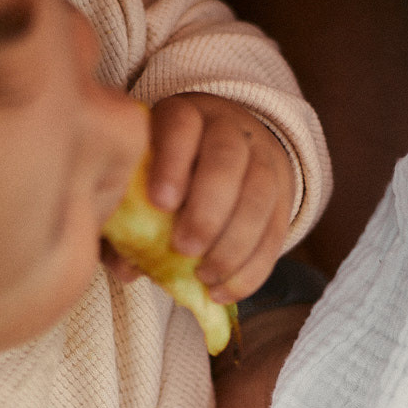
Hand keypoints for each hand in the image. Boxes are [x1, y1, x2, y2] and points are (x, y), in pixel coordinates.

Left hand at [145, 92, 296, 302]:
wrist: (231, 153)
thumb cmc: (168, 173)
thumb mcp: (144, 176)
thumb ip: (126, 217)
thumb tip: (125, 267)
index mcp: (184, 116)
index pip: (181, 126)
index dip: (172, 163)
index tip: (160, 202)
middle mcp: (228, 130)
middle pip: (227, 160)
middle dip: (207, 209)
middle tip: (184, 248)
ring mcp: (261, 160)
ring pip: (259, 195)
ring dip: (233, 243)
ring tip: (205, 276)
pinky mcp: (283, 197)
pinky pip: (276, 232)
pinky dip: (252, 268)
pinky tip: (224, 290)